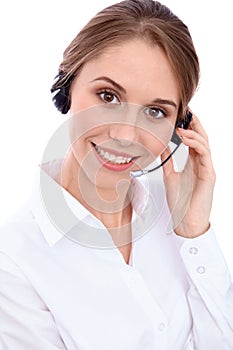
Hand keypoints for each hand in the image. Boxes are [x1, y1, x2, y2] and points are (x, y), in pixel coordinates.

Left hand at [161, 112, 215, 237]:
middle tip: (186, 110)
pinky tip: (185, 137)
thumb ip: (168, 159)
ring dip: (193, 131)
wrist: (185, 221)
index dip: (188, 126)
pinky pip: (204, 154)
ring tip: (182, 124)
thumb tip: (161, 144)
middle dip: (194, 123)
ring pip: (204, 143)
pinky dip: (195, 143)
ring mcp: (207, 168)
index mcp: (193, 163)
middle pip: (201, 137)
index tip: (180, 114)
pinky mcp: (209, 174)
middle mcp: (202, 163)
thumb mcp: (170, 175)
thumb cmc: (180, 201)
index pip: (193, 140)